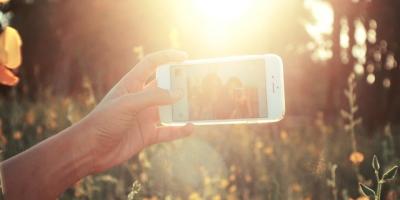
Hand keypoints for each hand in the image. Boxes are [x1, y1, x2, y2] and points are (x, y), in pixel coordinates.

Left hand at [79, 50, 192, 172]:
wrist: (90, 150)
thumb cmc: (103, 121)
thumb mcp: (128, 104)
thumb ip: (153, 98)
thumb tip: (178, 94)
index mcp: (131, 85)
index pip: (151, 64)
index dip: (167, 57)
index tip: (185, 58)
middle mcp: (140, 99)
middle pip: (164, 86)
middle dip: (179, 84)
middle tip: (196, 83)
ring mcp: (144, 117)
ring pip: (169, 109)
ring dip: (182, 108)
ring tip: (198, 106)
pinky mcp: (147, 135)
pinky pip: (167, 132)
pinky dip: (179, 130)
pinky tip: (190, 128)